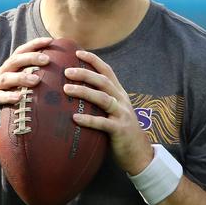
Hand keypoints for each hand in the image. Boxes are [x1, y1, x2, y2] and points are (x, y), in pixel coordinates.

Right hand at [0, 37, 52, 143]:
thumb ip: (33, 85)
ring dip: (22, 77)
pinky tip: (20, 98)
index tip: (50, 40)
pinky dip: (9, 96)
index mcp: (7, 71)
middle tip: (47, 59)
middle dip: (30, 57)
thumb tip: (60, 81)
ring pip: (6, 78)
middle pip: (14, 61)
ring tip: (37, 80)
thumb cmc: (7, 111)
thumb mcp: (20, 94)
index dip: (34, 44)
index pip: (20, 52)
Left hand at [63, 50, 153, 174]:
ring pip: (103, 98)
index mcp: (119, 93)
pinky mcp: (120, 130)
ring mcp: (122, 115)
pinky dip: (88, 119)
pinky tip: (74, 118)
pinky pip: (103, 123)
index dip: (93, 60)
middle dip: (85, 74)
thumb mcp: (113, 110)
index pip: (107, 71)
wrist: (139, 153)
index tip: (77, 52)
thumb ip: (100, 99)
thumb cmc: (120, 130)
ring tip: (66, 89)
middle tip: (67, 71)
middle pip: (103, 81)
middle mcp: (121, 100)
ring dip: (84, 92)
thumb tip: (76, 89)